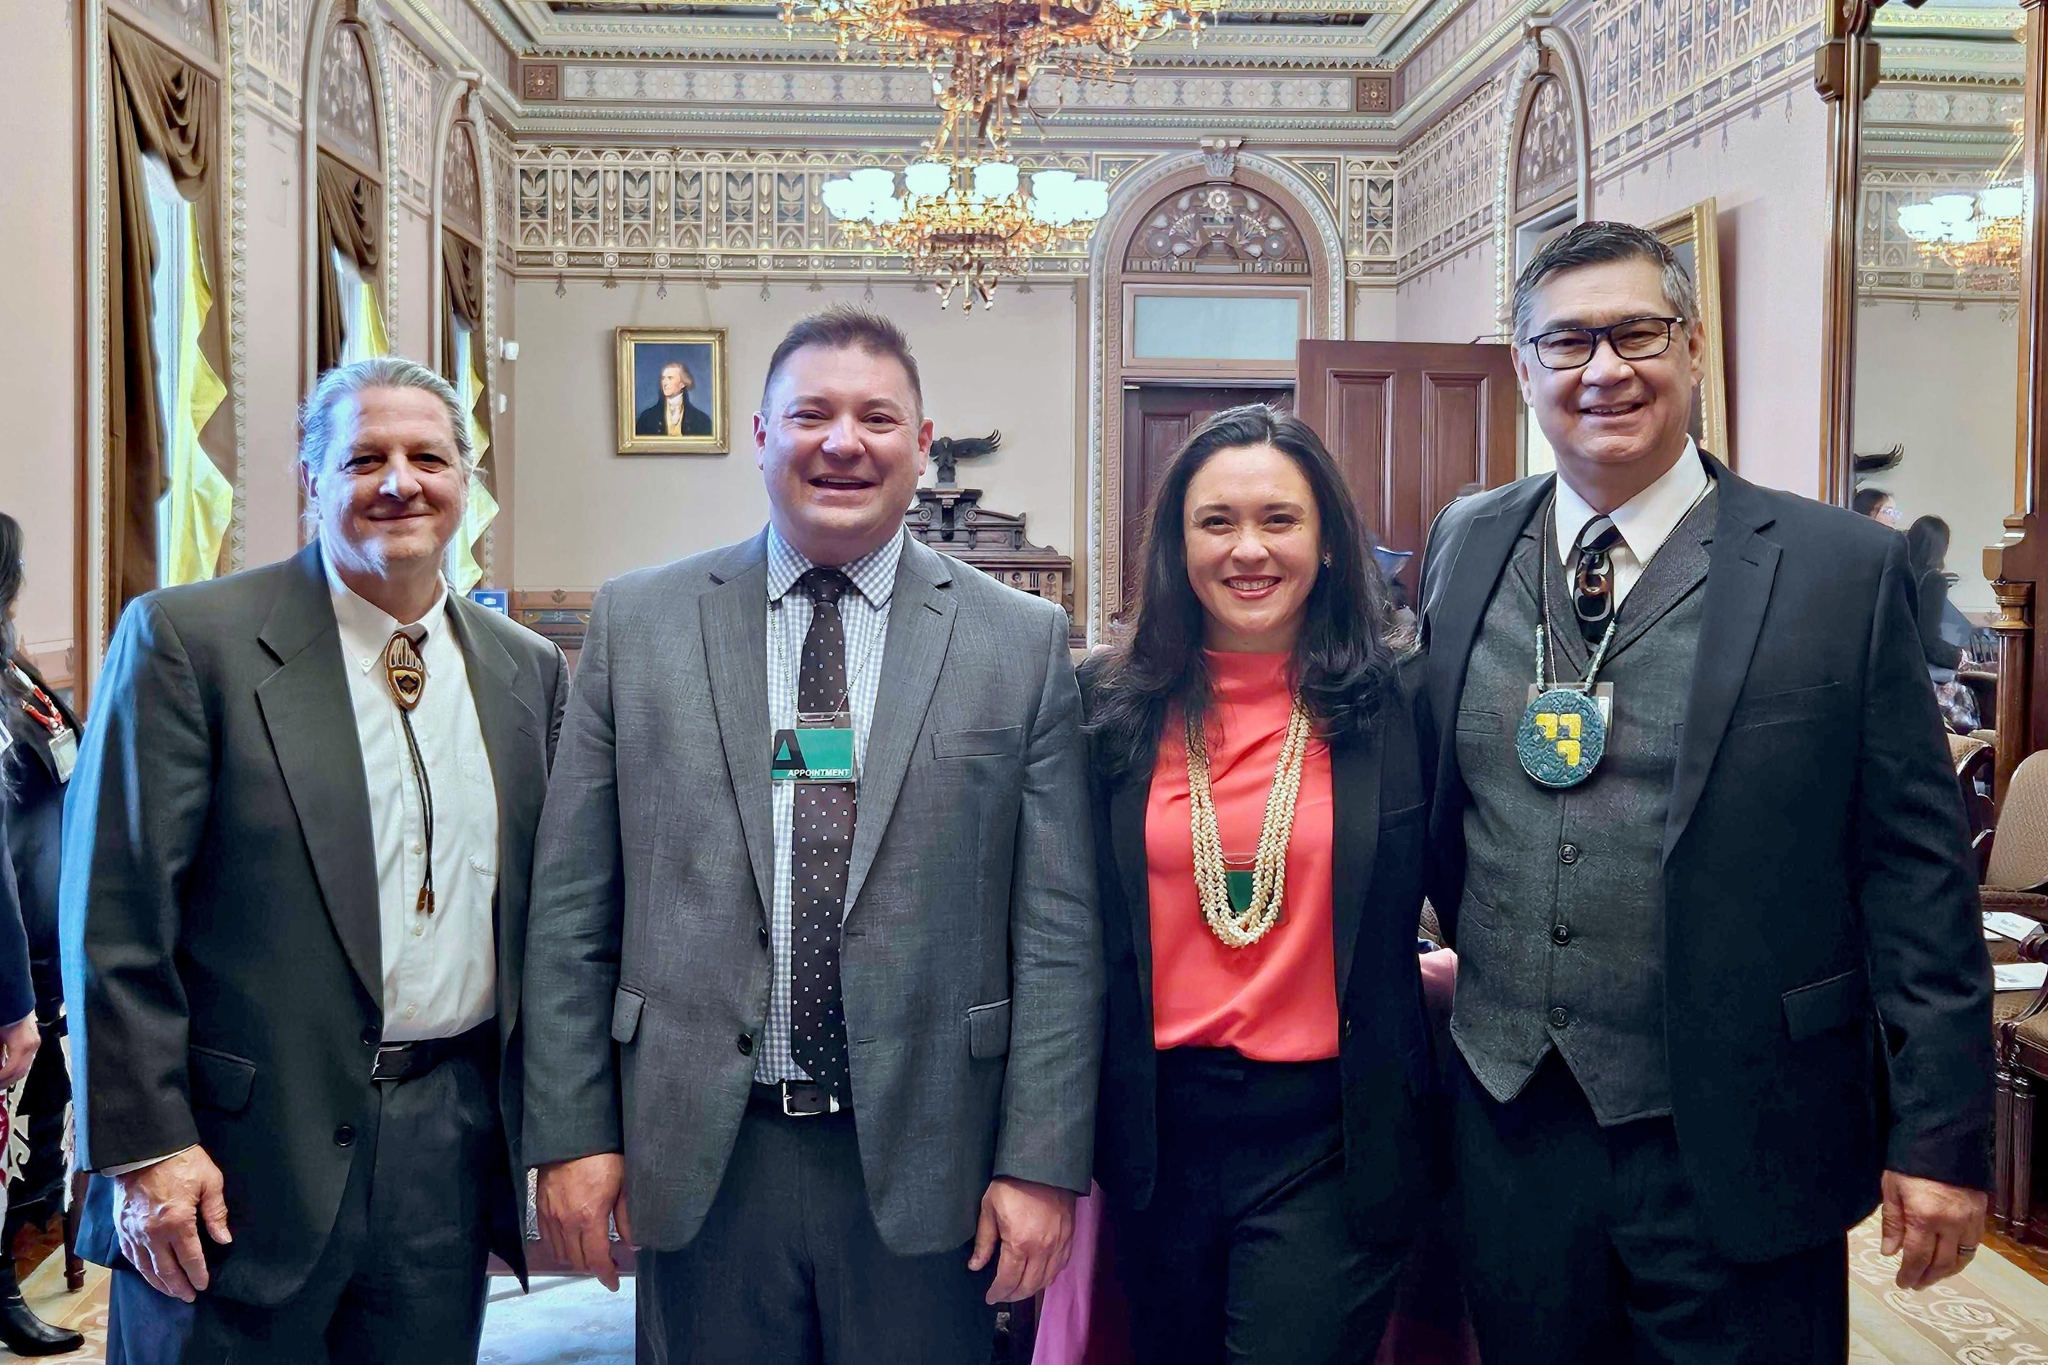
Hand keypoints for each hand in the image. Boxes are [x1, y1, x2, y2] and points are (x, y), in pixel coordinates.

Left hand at [0, 1012, 37, 1087]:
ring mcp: (34, 1043)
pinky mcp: (33, 1040)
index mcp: (24, 1044)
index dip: (1, 1079)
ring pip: (24, 1068)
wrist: (14, 999)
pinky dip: (14, 1067)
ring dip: (10, 1076)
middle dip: (6, 1082)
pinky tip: (3, 1067)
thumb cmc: (6, 1015)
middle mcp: (33, 1045)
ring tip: (0, 1078)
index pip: (12, 1070)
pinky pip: (25, 1059)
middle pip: (21, 1072)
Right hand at [112, 1147, 230, 1302]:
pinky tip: (148, 1274)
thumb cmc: (182, 1161)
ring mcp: (133, 1232)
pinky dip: (141, 1269)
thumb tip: (224, 1239)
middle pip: (166, 1269)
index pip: (190, 1258)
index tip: (204, 1285)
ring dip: (159, 1283)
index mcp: (178, 1222)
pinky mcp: (121, 1227)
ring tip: (171, 1292)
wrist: (143, 1148)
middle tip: (189, 1297)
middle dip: (179, 1286)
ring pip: (146, 1267)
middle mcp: (152, 1233)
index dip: (198, 1274)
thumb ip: (216, 1213)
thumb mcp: (210, 1181)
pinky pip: (130, 1256)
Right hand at [538, 1153, 632, 1291]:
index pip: (596, 1260)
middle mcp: (566, 1221)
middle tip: (607, 1264)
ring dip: (576, 1258)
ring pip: (560, 1252)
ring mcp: (550, 1215)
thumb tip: (633, 1242)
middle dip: (593, 1268)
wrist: (572, 1134)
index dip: (606, 1275)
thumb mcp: (625, 1184)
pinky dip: (559, 1245)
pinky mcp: (540, 1207)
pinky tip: (571, 1239)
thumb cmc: (602, 1154)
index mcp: (589, 1217)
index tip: (612, 1282)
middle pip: (577, 1261)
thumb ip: (628, 1217)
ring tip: (590, 1252)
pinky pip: (547, 1238)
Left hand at [968, 1177, 1074, 1304]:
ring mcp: (1058, 1245)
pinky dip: (1049, 1276)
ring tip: (1018, 1288)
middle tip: (1002, 1295)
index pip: (1008, 1280)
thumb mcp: (989, 1209)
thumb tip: (975, 1266)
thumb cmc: (1012, 1184)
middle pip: (1029, 1285)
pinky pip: (1060, 1267)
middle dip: (1013, 1295)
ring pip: (1046, 1280)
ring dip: (1031, 1289)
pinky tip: (1039, 1275)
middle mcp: (1042, 1249)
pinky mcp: (1069, 1238)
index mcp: (1019, 1243)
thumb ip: (984, 1241)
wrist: (1042, 1165)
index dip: (998, 1292)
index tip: (991, 1297)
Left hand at [1881, 1170, 1987, 1289]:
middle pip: (1941, 1263)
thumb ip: (1892, 1223)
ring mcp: (1969, 1220)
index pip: (1917, 1257)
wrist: (1941, 1140)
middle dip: (1927, 1277)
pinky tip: (1950, 1259)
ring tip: (1931, 1277)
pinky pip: (1973, 1245)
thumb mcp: (1891, 1190)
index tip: (1902, 1282)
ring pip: (1961, 1258)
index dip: (1909, 1273)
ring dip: (1946, 1272)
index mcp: (1924, 1217)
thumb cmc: (1908, 1163)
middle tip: (1915, 1284)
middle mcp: (1950, 1223)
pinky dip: (1961, 1257)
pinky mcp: (1980, 1214)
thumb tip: (1889, 1253)